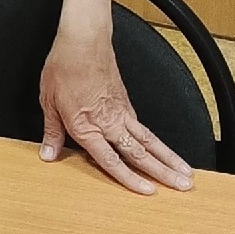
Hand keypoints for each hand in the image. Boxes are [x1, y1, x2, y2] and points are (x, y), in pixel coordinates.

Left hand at [39, 24, 194, 193]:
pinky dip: (157, 142)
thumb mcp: (47, 101)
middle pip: (140, 153)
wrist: (83, 41)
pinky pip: (143, 127)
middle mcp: (109, 122)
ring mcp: (121, 112)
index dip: (129, 179)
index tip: (147, 192)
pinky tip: (162, 150)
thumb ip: (52, 131)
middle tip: (184, 187)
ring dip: (169, 158)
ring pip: (150, 141)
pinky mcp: (126, 102)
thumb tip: (48, 154)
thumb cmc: (64, 67)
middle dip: (163, 173)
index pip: (110, 160)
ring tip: (187, 174)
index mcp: (86, 126)